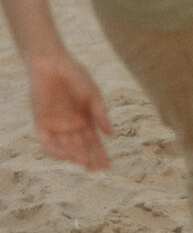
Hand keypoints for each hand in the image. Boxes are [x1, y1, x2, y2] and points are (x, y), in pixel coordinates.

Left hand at [29, 55, 112, 170]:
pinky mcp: (41, 122)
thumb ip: (100, 114)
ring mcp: (56, 124)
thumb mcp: (93, 95)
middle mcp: (71, 125)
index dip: (100, 153)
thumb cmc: (76, 76)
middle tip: (96, 169)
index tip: (107, 165)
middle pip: (81, 147)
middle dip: (89, 158)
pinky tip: (66, 155)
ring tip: (85, 162)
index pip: (94, 141)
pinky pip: (48, 141)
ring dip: (75, 155)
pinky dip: (56, 149)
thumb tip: (111, 135)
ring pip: (66, 146)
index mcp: (85, 119)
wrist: (52, 64)